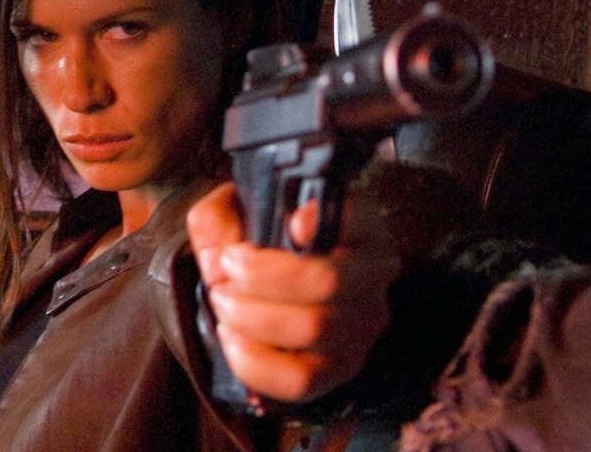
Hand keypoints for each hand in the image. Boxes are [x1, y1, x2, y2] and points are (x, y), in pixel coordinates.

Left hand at [187, 182, 399, 401]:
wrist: (268, 288)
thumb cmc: (259, 242)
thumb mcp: (233, 213)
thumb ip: (219, 220)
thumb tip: (220, 261)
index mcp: (357, 223)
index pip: (357, 217)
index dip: (325, 221)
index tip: (291, 223)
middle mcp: (372, 273)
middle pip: (328, 281)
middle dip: (261, 278)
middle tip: (227, 268)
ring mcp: (363, 325)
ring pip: (313, 329)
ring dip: (251, 316)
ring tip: (223, 301)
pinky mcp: (341, 368)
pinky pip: (300, 378)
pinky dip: (256, 362)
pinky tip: (232, 338)